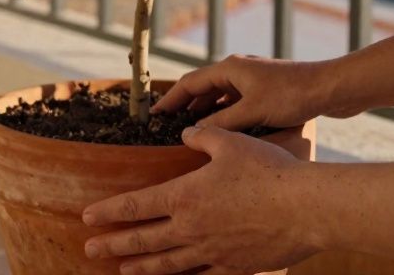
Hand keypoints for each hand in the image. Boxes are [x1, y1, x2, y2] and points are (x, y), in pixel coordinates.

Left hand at [82, 126, 318, 273]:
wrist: (306, 208)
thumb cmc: (268, 170)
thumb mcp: (230, 142)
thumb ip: (203, 137)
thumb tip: (187, 133)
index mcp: (184, 196)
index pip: (134, 206)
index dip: (108, 212)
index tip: (87, 217)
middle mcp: (191, 229)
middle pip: (142, 240)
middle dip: (113, 245)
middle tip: (90, 251)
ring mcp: (212, 252)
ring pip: (167, 264)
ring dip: (141, 267)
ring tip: (123, 270)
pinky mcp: (236, 267)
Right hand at [153, 55, 340, 130]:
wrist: (331, 87)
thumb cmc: (292, 96)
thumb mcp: (252, 113)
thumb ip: (221, 124)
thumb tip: (193, 132)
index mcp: (230, 68)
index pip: (189, 83)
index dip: (170, 99)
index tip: (153, 113)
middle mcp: (238, 69)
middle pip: (203, 87)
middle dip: (185, 105)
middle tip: (168, 124)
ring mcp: (253, 79)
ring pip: (220, 94)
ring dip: (205, 110)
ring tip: (191, 128)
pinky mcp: (267, 89)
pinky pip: (236, 100)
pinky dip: (224, 112)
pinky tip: (223, 127)